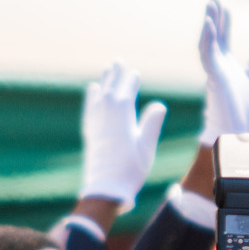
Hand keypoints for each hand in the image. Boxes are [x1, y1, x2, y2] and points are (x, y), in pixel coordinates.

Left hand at [79, 61, 167, 210]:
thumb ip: (152, 123)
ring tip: (106, 71)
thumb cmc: (130, 169)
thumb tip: (159, 104)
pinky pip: (90, 108)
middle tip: (117, 61)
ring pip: (99, 96)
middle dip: (115, 75)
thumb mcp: (146, 146)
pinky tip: (92, 90)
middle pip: (110, 88)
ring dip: (104, 82)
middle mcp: (106, 114)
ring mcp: (95, 123)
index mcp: (122, 115)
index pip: (127, 91)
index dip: (131, 81)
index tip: (134, 73)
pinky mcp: (89, 132)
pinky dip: (91, 97)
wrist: (105, 189)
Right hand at [197, 0, 248, 145]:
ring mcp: (215, 71)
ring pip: (208, 43)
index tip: (224, 4)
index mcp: (227, 66)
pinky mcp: (215, 78)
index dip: (224, 21)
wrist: (237, 133)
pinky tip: (210, 24)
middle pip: (214, 36)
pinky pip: (208, 55)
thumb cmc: (243, 113)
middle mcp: (218, 66)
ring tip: (211, 6)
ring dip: (209, 24)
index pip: (223, 38)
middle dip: (214, 16)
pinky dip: (209, 39)